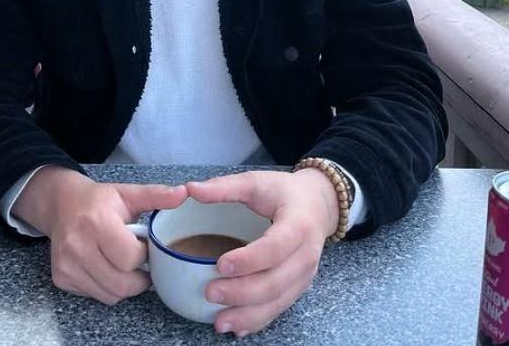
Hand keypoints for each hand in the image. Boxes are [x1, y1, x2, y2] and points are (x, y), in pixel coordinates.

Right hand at [13, 166, 187, 304]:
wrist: (62, 204)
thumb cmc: (99, 200)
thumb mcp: (128, 193)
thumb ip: (157, 195)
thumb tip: (184, 192)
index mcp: (97, 222)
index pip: (130, 258)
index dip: (143, 254)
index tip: (143, 244)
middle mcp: (78, 246)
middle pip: (122, 283)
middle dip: (139, 277)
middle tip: (140, 261)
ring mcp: (67, 265)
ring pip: (110, 295)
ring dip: (125, 285)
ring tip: (125, 264)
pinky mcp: (61, 278)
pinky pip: (96, 295)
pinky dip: (107, 287)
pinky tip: (107, 268)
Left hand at [186, 168, 338, 336]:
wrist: (317, 205)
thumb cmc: (284, 192)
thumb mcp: (256, 181)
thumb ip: (224, 187)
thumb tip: (191, 189)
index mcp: (298, 224)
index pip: (276, 248)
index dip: (249, 260)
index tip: (220, 264)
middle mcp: (306, 254)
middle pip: (276, 282)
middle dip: (242, 293)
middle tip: (210, 292)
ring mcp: (304, 274)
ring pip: (278, 302)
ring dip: (248, 315)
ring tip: (219, 321)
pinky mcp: (299, 286)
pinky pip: (279, 308)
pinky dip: (258, 321)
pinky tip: (237, 328)